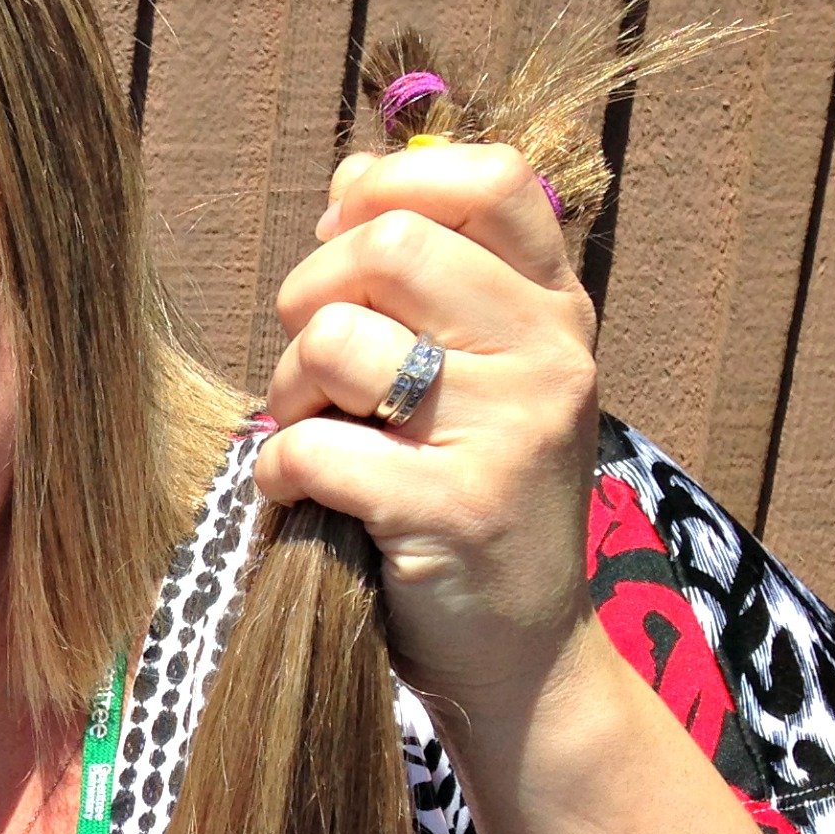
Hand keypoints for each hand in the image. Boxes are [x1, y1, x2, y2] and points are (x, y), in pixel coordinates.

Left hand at [254, 140, 602, 722]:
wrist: (525, 655)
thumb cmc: (477, 499)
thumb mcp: (486, 375)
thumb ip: (433, 278)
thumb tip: (352, 178)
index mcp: (555, 309)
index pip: (486, 179)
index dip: (387, 193)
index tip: (343, 246)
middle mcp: (547, 356)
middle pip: (388, 249)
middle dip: (310, 297)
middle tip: (308, 369)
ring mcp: (506, 433)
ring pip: (338, 341)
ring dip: (288, 389)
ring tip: (310, 434)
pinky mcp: (451, 512)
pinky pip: (312, 449)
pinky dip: (279, 472)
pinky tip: (303, 498)